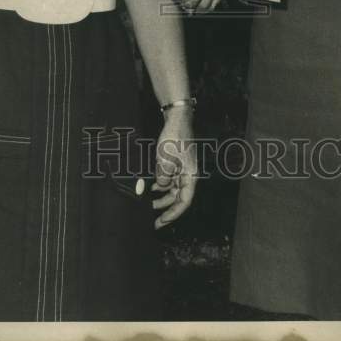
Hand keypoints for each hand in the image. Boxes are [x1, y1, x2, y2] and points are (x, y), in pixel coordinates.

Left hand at [151, 109, 197, 228]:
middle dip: (166, 208)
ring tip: (149, 202)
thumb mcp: (166, 158)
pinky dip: (161, 185)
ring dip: (162, 197)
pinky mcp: (176, 163)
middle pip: (179, 198)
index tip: (161, 222)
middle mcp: (188, 174)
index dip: (173, 214)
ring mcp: (182, 169)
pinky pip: (170, 179)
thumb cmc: (175, 137)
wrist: (177, 119)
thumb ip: (164, 176)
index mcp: (190, 175)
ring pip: (173, 189)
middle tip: (153, 219)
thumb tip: (161, 187)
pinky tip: (152, 187)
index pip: (184, 201)